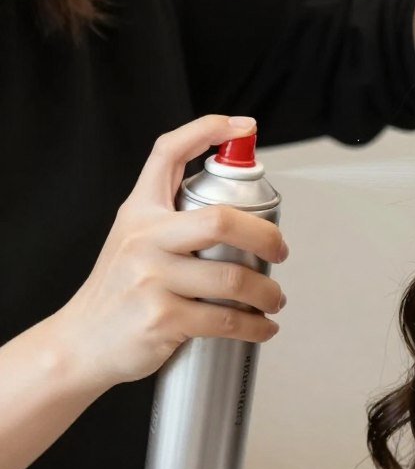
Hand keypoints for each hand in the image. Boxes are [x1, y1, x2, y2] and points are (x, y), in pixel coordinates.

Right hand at [54, 115, 287, 390]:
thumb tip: (239, 214)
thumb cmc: (119, 292)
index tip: (245, 126)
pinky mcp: (162, 318)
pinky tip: (264, 327)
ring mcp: (152, 279)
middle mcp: (144, 239)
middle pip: (221, 220)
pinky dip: (256, 327)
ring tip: (274, 300)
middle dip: (266, 236)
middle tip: (280, 252)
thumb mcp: (133, 241)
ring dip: (268, 293)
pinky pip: (226, 320)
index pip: (168, 154)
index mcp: (140, 212)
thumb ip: (174, 220)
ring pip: (233, 278)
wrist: (81, 343)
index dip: (208, 131)